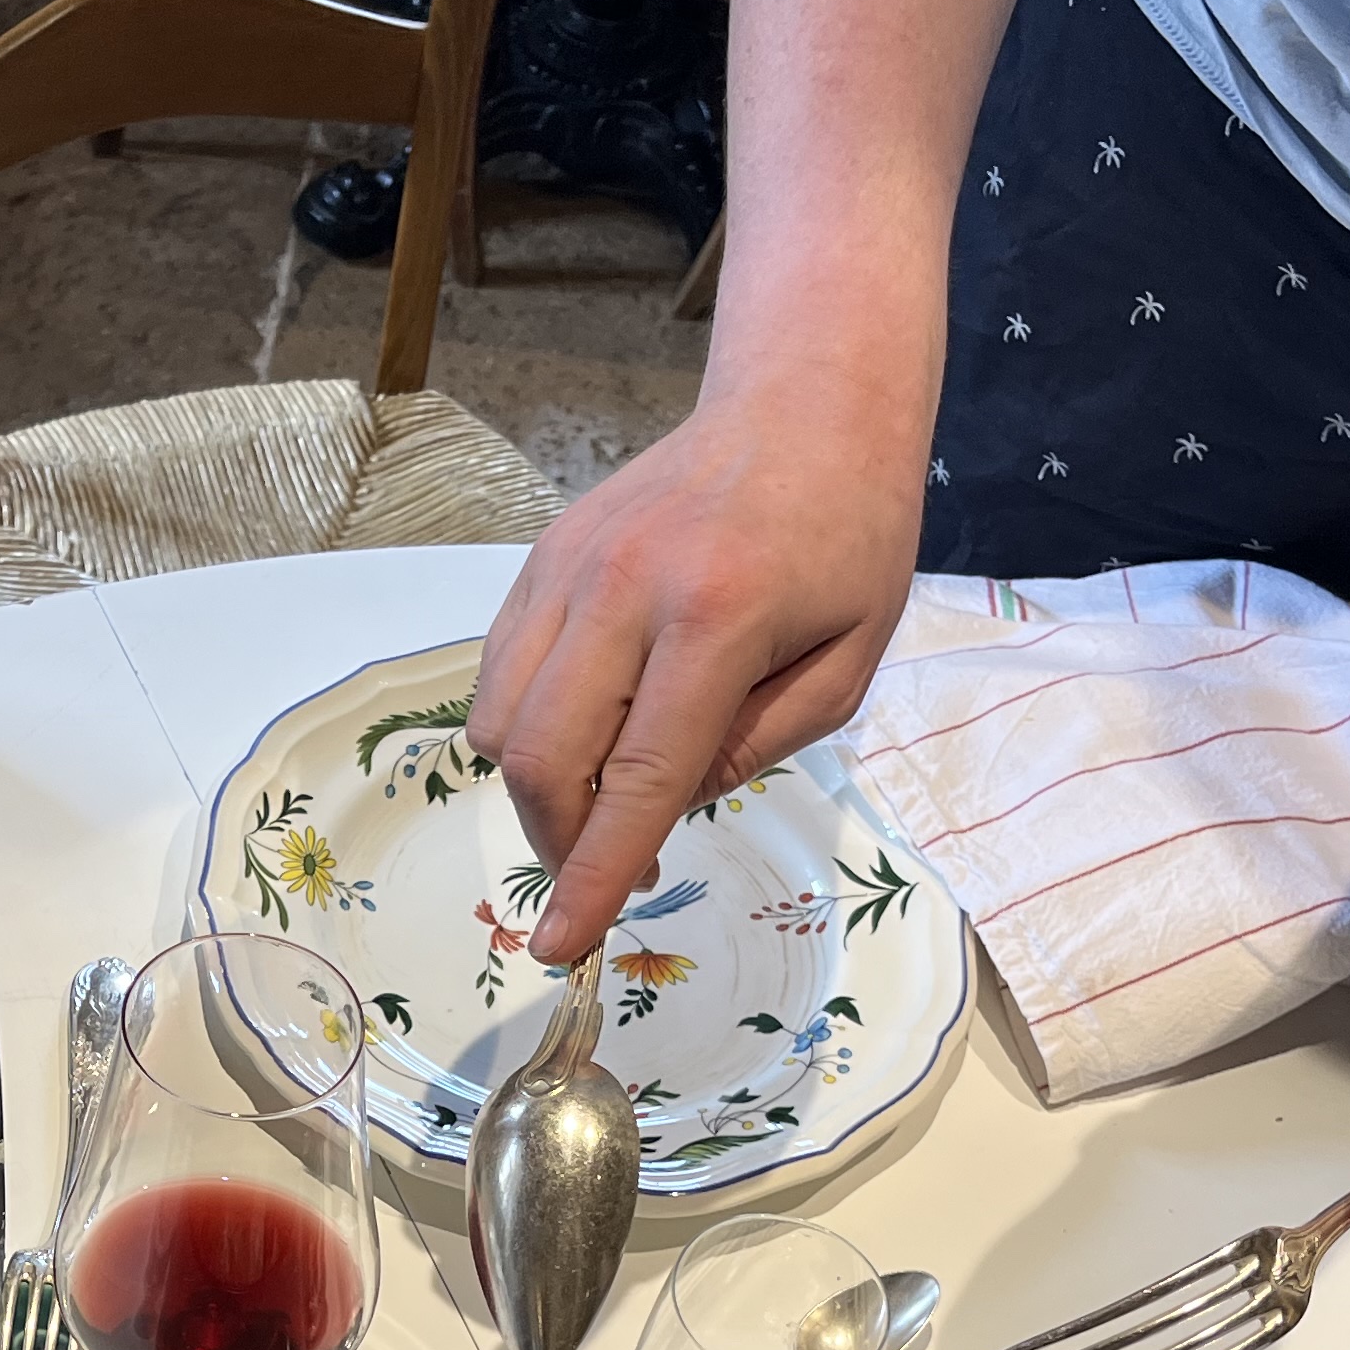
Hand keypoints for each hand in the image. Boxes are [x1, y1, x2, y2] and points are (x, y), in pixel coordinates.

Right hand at [463, 391, 923, 961]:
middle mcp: (626, 589)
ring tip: (603, 792)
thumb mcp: (849, 662)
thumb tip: (663, 805)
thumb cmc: (849, 535)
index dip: (594, 874)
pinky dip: (527, 726)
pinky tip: (587, 725)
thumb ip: (758, 747)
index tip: (561, 948)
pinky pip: (500, 671)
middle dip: (561, 841)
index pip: (639, 777)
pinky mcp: (544, 556)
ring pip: (502, 720)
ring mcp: (571, 566)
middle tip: (609, 863)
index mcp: (720, 619)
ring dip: (539, 788)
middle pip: (544, 758)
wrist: (804, 402)